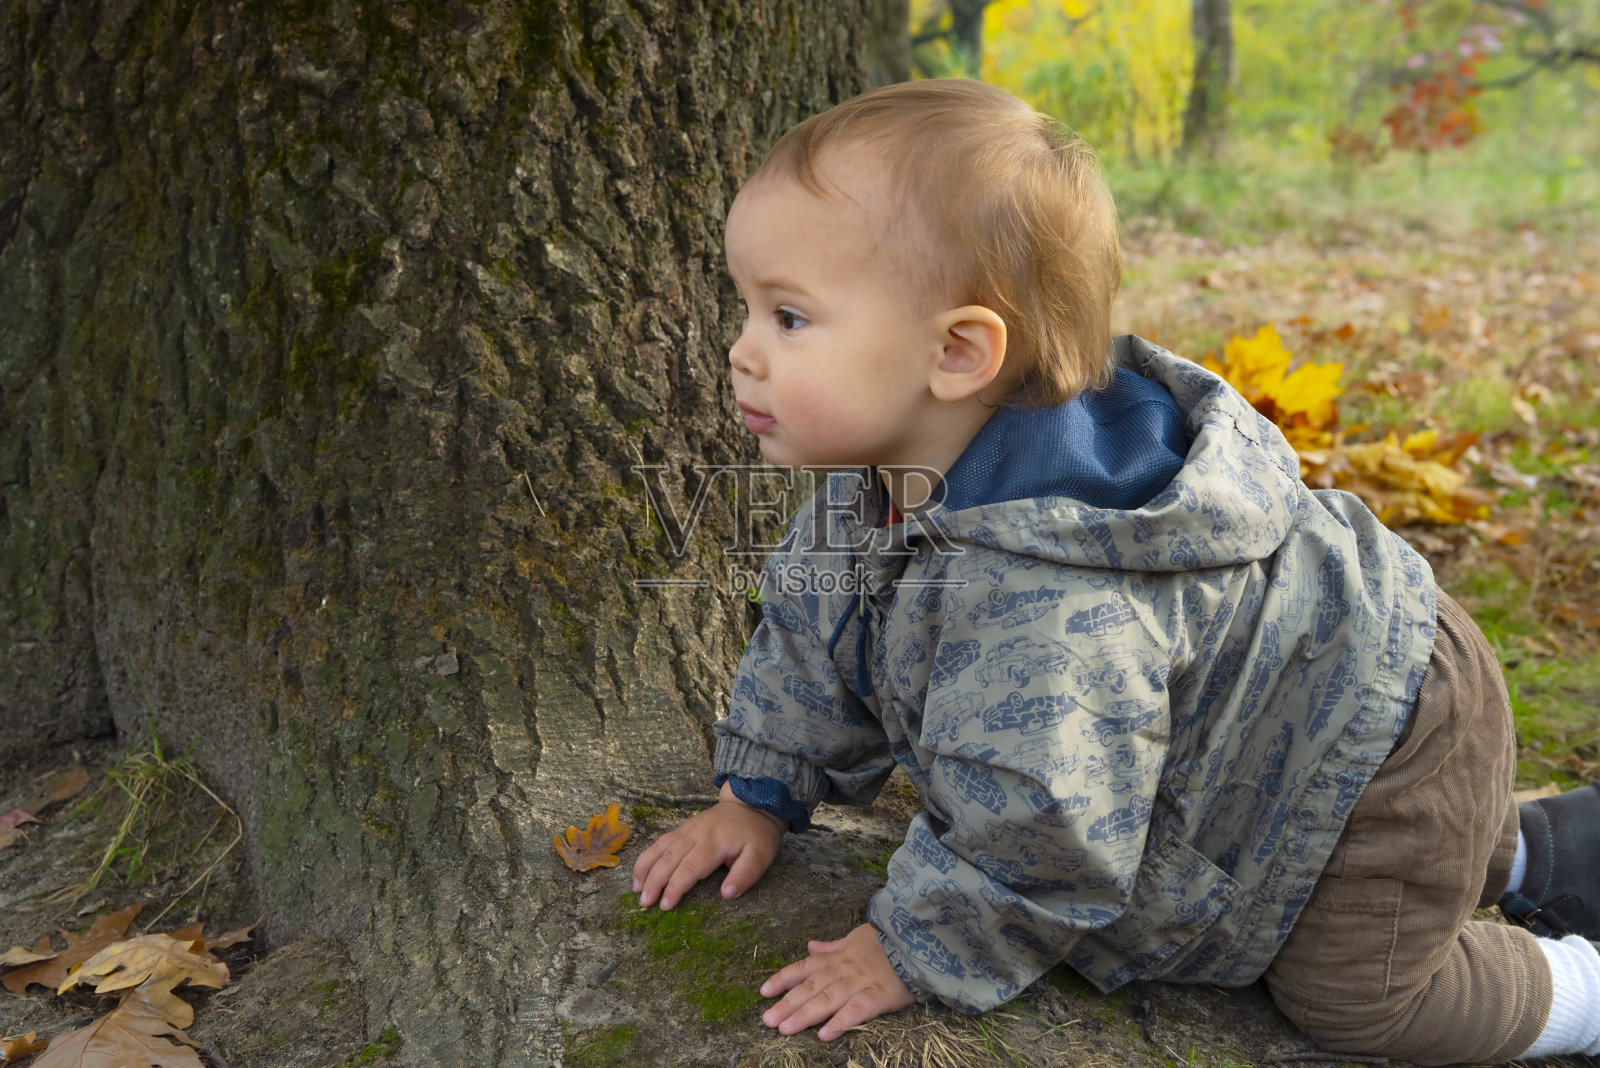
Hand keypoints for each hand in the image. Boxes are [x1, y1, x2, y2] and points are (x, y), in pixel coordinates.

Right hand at [631, 783, 785, 909]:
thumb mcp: (761, 856)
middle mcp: (696, 834)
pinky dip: (648, 856)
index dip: (675, 887)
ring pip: (660, 847)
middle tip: (644, 903)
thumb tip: (726, 895)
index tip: (665, 906)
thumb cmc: (757, 834)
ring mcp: (687, 828)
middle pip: (669, 858)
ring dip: (646, 868)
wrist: (753, 803)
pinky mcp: (684, 827)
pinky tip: (641, 870)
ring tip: (636, 889)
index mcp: (714, 842)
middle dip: (654, 881)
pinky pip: (661, 841)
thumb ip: (745, 875)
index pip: (689, 868)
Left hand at [760, 923, 914, 1039]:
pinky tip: (824, 1034)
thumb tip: (810, 947)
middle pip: (810, 987)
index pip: (804, 968)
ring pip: (828, 999)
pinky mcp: (879, 995)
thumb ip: (831, 947)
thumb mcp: (855, 937)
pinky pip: (857, 1010)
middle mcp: (844, 969)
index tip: (763, 992)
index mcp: (837, 957)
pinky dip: (840, 1022)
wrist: (917, 940)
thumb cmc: (886, 941)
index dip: (783, 979)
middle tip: (767, 1021)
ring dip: (805, 1014)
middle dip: (787, 1004)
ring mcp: (860, 982)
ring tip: (785, 1029)